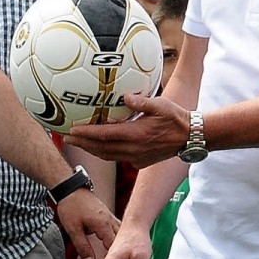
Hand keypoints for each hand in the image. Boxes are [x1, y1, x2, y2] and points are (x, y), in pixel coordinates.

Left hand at [55, 188, 118, 258]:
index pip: (114, 246)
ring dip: (121, 245)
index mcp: (102, 225)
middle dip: (122, 254)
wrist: (71, 188)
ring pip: (120, 234)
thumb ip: (83, 247)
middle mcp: (109, 221)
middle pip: (121, 241)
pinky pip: (117, 228)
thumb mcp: (73, 229)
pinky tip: (119, 245)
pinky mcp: (106, 215)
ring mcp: (109, 216)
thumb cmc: (70, 207)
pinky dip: (118, 237)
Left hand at [65, 93, 188, 168]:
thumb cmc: (176, 118)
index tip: (72, 131)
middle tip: (66, 138)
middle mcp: (134, 149)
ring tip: (78, 143)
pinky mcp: (141, 162)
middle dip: (83, 144)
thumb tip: (125, 96)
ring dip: (92, 150)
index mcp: (136, 135)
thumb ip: (141, 102)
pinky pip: (118, 158)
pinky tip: (99, 147)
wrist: (192, 137)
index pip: (105, 136)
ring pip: (108, 156)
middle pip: (101, 149)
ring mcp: (137, 158)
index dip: (87, 135)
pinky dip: (105, 153)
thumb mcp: (160, 105)